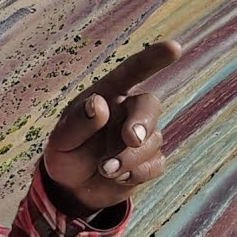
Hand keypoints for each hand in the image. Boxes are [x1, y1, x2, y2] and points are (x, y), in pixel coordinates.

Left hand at [42, 40, 181, 215]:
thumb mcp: (62, 140)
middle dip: (142, 123)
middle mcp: (128, 111)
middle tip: (130, 140)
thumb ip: (79, 123)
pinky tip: (116, 177)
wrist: (73, 188)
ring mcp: (143, 136)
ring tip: (103, 170)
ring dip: (128, 159)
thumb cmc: (66, 154)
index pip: (132, 71)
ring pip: (151, 141)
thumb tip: (99, 104)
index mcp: (108, 95)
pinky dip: (136, 173)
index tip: (174, 48)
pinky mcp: (150, 161)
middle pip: (150, 105)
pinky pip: (155, 164)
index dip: (153, 59)